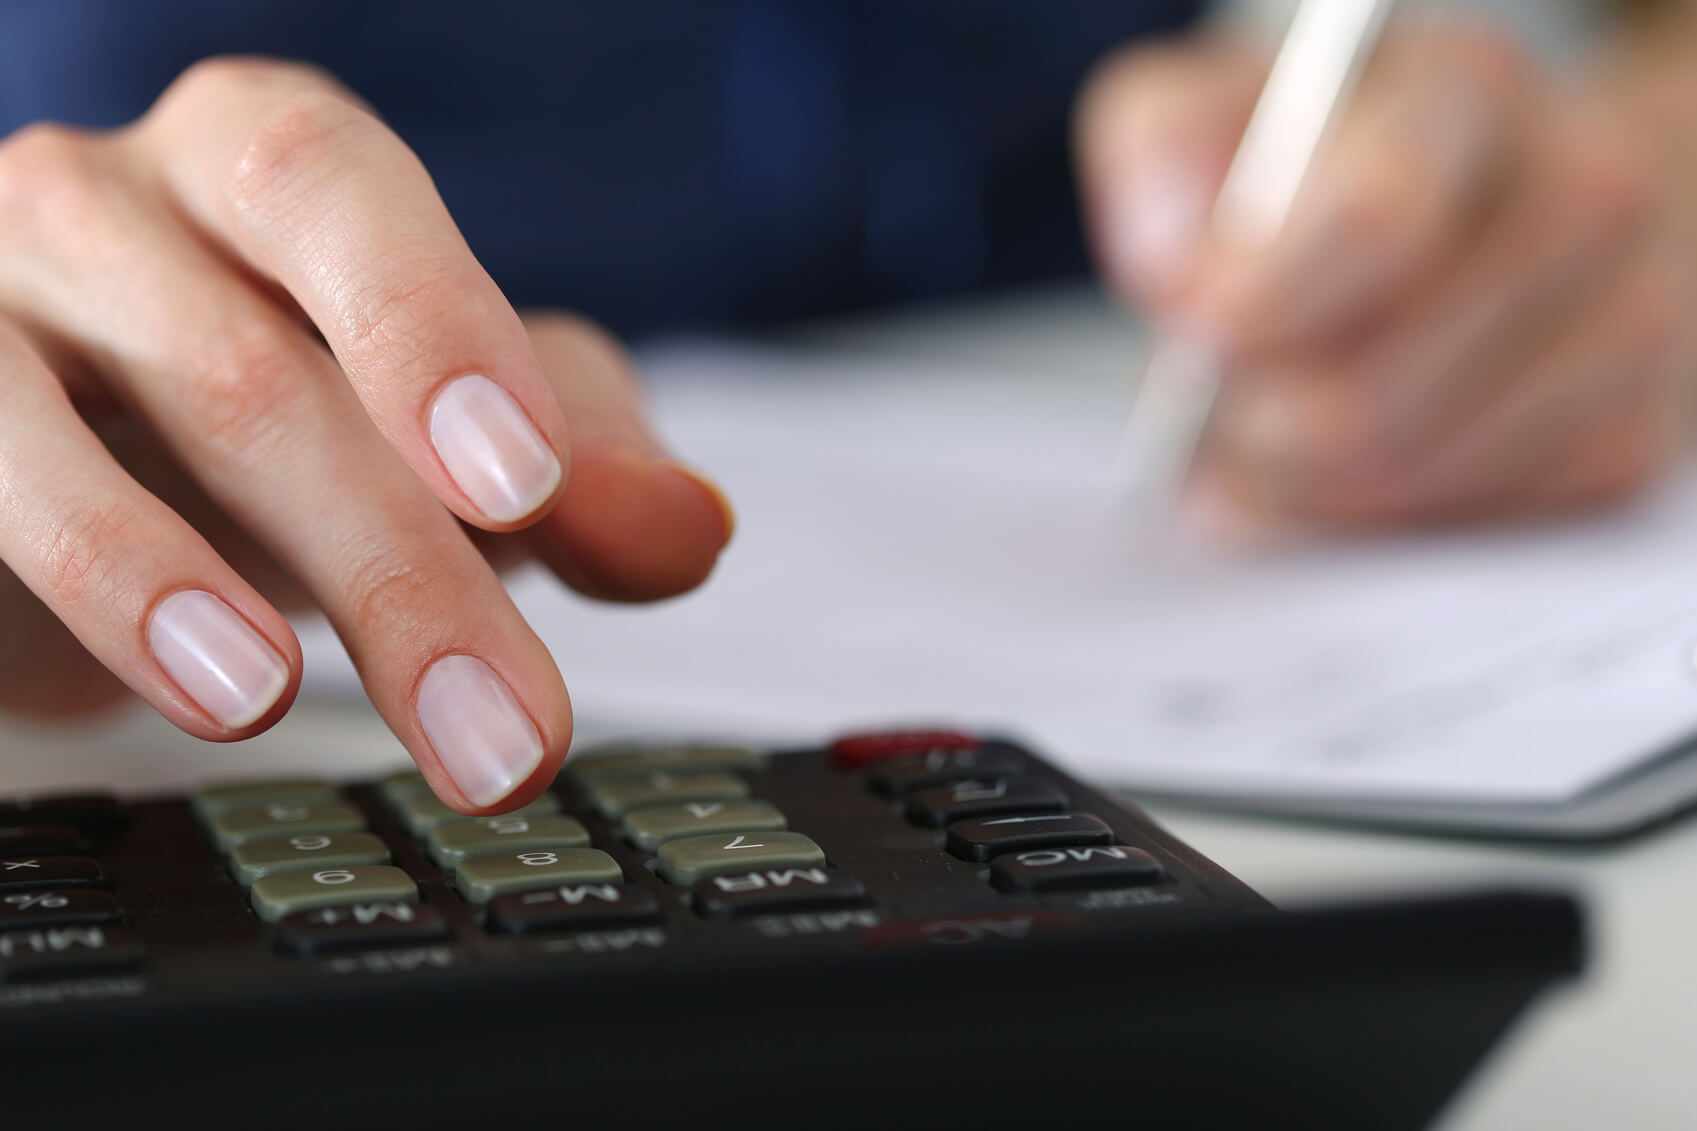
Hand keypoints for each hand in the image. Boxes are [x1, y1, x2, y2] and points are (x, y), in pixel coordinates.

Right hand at [0, 59, 732, 810]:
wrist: (94, 458)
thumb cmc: (296, 410)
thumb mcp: (468, 434)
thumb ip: (591, 469)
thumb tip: (686, 528)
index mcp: (263, 168)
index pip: (335, 191)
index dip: (427, 325)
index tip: (524, 486)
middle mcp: (105, 211)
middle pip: (242, 368)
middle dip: (393, 567)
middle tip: (506, 730)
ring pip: (45, 432)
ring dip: (167, 586)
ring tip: (270, 704)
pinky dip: (53, 594)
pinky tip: (143, 680)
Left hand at [1076, 23, 1696, 527]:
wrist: (1501, 196)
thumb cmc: (1334, 161)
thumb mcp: (1223, 112)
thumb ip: (1164, 158)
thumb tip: (1173, 269)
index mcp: (1468, 97)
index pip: (1378, 220)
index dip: (1264, 305)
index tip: (1197, 343)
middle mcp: (1582, 199)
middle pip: (1369, 396)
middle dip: (1248, 430)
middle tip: (1201, 419)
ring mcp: (1626, 329)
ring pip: (1404, 480)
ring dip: (1292, 485)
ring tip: (1253, 435)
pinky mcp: (1627, 444)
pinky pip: (1451, 530)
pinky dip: (1365, 519)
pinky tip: (1341, 462)